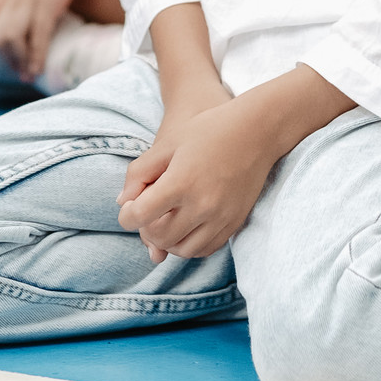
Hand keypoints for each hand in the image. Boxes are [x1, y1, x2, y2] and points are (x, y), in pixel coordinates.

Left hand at [0, 0, 96, 79]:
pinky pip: (38, 37)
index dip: (1, 39)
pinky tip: (37, 71)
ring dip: (19, 60)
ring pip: (12, 39)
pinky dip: (36, 57)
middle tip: (18, 69)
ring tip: (27, 74)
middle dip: (6, 55)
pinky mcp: (48, 3)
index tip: (8, 54)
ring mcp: (29, 0)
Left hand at [117, 92, 275, 262]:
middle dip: (146, 229)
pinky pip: (206, 249)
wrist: (256, 131)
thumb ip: (139, 173)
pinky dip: (190, 244)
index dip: (126, 215)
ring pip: (182, 250)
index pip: (139, 216)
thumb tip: (123, 203)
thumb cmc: (208, 130)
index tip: (130, 208)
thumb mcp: (167, 143)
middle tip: (148, 213)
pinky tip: (186, 226)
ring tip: (166, 221)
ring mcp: (221, 217)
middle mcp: (202, 205)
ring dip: (168, 241)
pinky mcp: (234, 223)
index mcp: (180, 182)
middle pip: (159, 237)